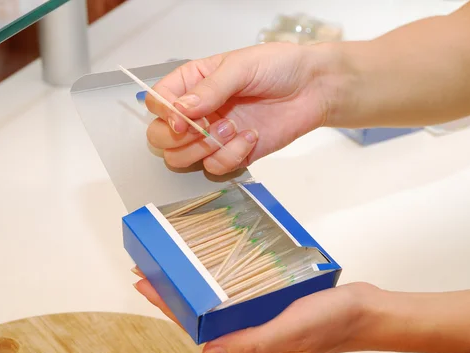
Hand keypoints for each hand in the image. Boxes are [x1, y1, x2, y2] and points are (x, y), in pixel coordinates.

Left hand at [132, 266, 377, 352]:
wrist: (368, 311)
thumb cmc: (333, 324)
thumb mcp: (290, 332)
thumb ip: (252, 343)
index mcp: (250, 340)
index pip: (197, 324)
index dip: (168, 306)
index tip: (145, 283)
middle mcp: (252, 327)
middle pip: (203, 309)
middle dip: (176, 290)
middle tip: (152, 267)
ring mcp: (264, 312)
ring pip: (222, 296)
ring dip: (198, 281)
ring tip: (179, 262)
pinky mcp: (276, 298)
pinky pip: (245, 286)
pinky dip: (228, 274)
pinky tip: (222, 262)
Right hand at [145, 42, 333, 174]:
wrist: (312, 88)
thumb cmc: (279, 67)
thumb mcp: (241, 67)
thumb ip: (210, 89)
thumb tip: (180, 110)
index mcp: (192, 83)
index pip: (157, 102)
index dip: (164, 114)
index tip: (182, 118)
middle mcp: (197, 112)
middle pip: (160, 137)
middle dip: (180, 138)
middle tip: (204, 128)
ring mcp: (212, 135)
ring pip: (182, 158)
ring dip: (206, 147)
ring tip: (233, 127)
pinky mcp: (232, 154)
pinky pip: (214, 167)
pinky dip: (232, 156)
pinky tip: (251, 137)